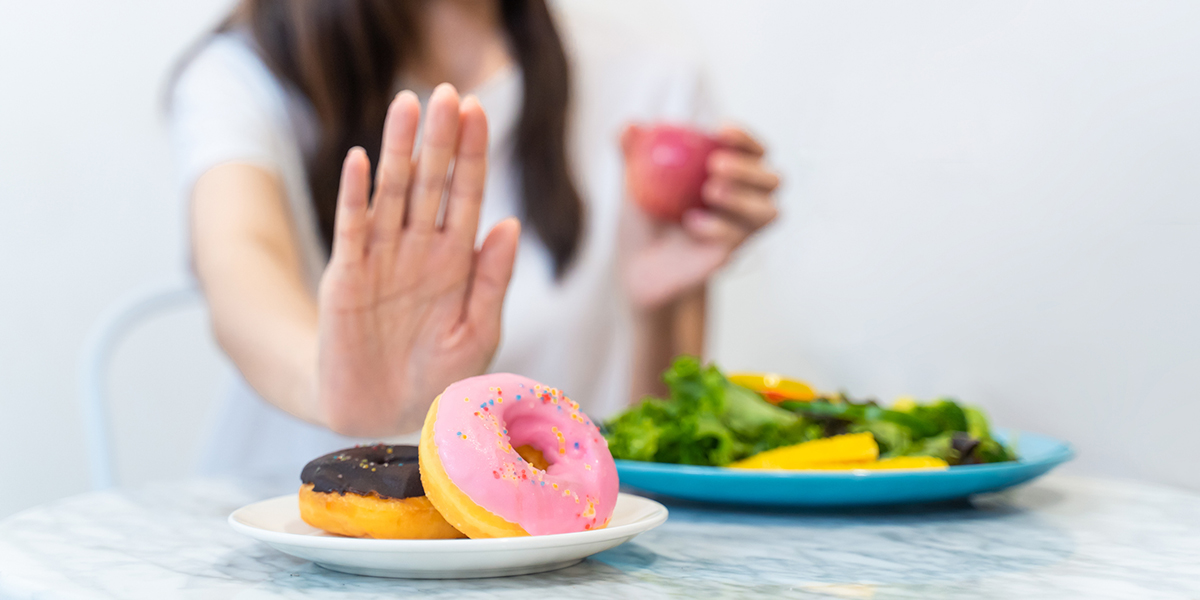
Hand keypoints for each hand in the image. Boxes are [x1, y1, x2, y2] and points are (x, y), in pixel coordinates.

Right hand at [316, 84, 519, 436]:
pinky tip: (359, 160)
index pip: (466, 194)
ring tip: (407, 104)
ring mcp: (382, 259)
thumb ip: (493, 280)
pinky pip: (352, 229)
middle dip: (440, 138)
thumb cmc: (436, 376)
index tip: (479, 110)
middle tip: (447, 92)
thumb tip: (511, 223)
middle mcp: (419, 249)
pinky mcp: (347, 278)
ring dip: (399, 150)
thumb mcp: (478, 331)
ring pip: (392, 193)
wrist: (381, 415)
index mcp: (456, 260)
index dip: (473, 154)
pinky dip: (355, 196)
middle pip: (432, 182)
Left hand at [621, 125, 779, 308]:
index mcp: (730, 173)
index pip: (753, 150)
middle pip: (772, 179)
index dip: (746, 138)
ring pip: (769, 212)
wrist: (639, 265)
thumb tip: (630, 125)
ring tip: (710, 191)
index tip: (722, 129)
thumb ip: (633, 152)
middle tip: (716, 165)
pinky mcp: (731, 253)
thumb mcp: (633, 181)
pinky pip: (738, 238)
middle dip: (749, 168)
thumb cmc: (644, 217)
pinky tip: (691, 223)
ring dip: (743, 198)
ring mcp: (741, 230)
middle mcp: (745, 200)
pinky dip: (718, 227)